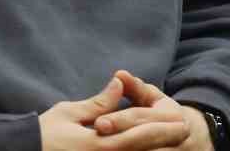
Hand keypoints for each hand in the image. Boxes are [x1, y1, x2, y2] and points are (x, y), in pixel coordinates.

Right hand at [39, 75, 190, 150]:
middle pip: (144, 150)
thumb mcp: (70, 113)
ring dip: (155, 149)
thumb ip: (99, 102)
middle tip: (184, 132)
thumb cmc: (45, 134)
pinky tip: (148, 149)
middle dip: (166, 142)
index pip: (140, 135)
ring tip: (172, 143)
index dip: (163, 129)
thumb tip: (119, 85)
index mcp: (101, 143)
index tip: (181, 122)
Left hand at [93, 71, 210, 149]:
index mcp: (173, 116)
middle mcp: (179, 136)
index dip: (119, 120)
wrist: (193, 141)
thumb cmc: (162, 114)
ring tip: (102, 149)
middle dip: (119, 139)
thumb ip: (134, 87)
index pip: (141, 118)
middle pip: (144, 139)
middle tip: (97, 137)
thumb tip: (119, 74)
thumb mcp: (151, 97)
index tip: (98, 123)